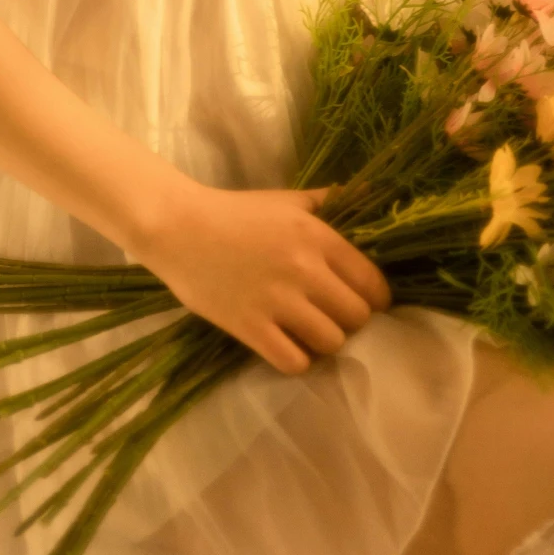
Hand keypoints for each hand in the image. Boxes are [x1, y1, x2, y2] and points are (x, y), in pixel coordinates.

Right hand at [127, 181, 393, 375]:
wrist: (179, 227)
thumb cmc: (235, 212)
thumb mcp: (285, 200)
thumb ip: (326, 201)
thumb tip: (363, 192)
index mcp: (317, 236)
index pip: (371, 283)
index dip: (375, 298)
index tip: (365, 301)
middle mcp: (305, 270)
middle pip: (357, 317)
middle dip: (351, 321)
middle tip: (334, 316)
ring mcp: (278, 301)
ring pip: (331, 342)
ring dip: (326, 342)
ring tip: (312, 333)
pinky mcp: (251, 328)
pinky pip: (295, 362)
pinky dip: (298, 360)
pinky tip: (289, 346)